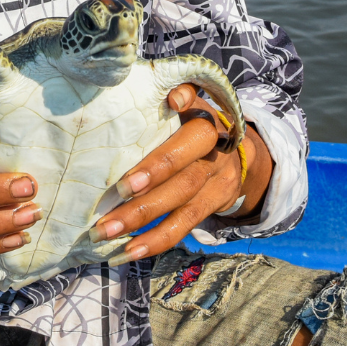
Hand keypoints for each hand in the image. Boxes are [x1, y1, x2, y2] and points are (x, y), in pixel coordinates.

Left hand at [93, 85, 273, 261]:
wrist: (239, 154)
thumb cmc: (194, 124)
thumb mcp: (191, 103)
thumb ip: (180, 94)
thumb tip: (172, 96)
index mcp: (205, 122)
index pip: (193, 127)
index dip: (172, 137)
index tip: (148, 144)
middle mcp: (215, 153)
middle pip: (184, 173)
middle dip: (149, 186)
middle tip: (114, 199)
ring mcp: (216, 182)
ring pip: (182, 205)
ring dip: (143, 221)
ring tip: (107, 233)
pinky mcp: (213, 206)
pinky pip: (184, 227)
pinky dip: (155, 241)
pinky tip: (129, 251)